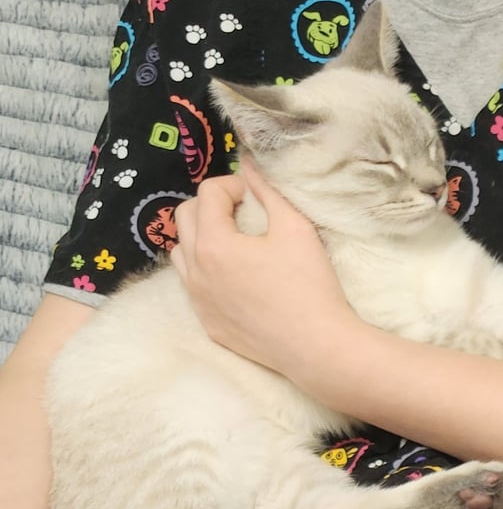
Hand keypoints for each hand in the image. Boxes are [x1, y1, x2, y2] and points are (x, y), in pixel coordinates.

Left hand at [171, 158, 357, 378]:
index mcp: (213, 243)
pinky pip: (195, 287)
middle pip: (184, 218)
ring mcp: (198, 301)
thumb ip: (268, 190)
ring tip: (235, 244)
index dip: (232, 184)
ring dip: (201, 238)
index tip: (255, 195)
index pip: (207, 193)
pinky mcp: (209, 324)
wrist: (315, 345)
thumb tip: (249, 163)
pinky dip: (207, 272)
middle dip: (210, 206)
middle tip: (242, 213)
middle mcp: (195, 271)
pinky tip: (239, 279)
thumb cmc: (308, 283)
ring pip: (181, 254)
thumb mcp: (295, 227)